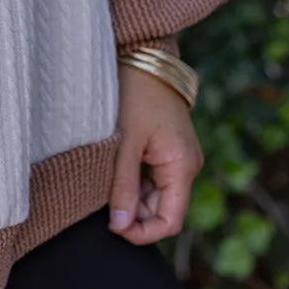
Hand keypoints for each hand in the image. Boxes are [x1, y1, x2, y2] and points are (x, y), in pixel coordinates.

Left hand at [108, 63, 203, 245]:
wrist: (144, 55)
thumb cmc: (135, 93)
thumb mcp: (124, 142)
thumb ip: (122, 187)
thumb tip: (120, 226)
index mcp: (182, 165)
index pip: (170, 221)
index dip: (142, 233)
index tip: (112, 227)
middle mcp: (187, 165)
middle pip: (162, 210)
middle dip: (133, 213)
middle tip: (101, 200)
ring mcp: (179, 157)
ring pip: (156, 195)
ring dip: (132, 196)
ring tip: (106, 178)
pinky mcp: (169, 148)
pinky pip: (154, 177)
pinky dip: (134, 180)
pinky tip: (115, 168)